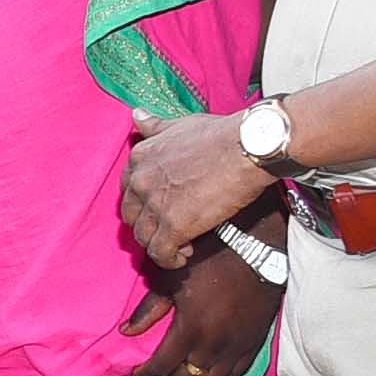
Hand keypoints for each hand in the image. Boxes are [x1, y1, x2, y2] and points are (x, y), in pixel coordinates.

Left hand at [121, 111, 275, 264]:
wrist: (247, 148)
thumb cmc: (221, 135)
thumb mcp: (180, 125)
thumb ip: (155, 126)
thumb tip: (137, 116)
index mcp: (140, 157)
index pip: (127, 188)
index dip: (143, 201)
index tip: (158, 205)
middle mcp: (141, 182)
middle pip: (131, 215)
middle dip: (147, 224)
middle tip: (167, 227)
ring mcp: (155, 205)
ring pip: (143, 237)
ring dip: (159, 243)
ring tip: (181, 243)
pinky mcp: (173, 226)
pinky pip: (159, 252)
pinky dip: (169, 259)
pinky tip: (183, 256)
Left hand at [123, 226, 284, 375]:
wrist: (257, 254)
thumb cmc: (209, 261)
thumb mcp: (170, 280)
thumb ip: (148, 309)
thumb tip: (126, 331)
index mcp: (191, 330)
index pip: (162, 367)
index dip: (146, 374)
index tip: (137, 372)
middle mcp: (214, 346)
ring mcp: (237, 349)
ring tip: (179, 375)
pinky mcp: (254, 346)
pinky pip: (235, 375)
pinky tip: (207, 370)